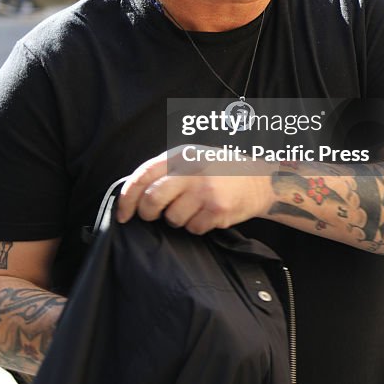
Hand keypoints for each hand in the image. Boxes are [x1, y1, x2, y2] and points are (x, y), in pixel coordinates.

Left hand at [116, 146, 271, 235]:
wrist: (260, 180)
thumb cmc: (220, 172)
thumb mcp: (193, 158)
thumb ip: (166, 170)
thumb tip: (133, 195)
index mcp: (181, 154)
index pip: (143, 175)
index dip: (127, 197)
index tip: (123, 214)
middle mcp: (192, 169)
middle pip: (152, 200)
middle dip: (148, 213)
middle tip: (155, 216)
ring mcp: (205, 190)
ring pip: (172, 218)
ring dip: (178, 220)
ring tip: (194, 208)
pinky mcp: (217, 209)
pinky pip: (192, 229)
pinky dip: (196, 227)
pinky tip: (207, 215)